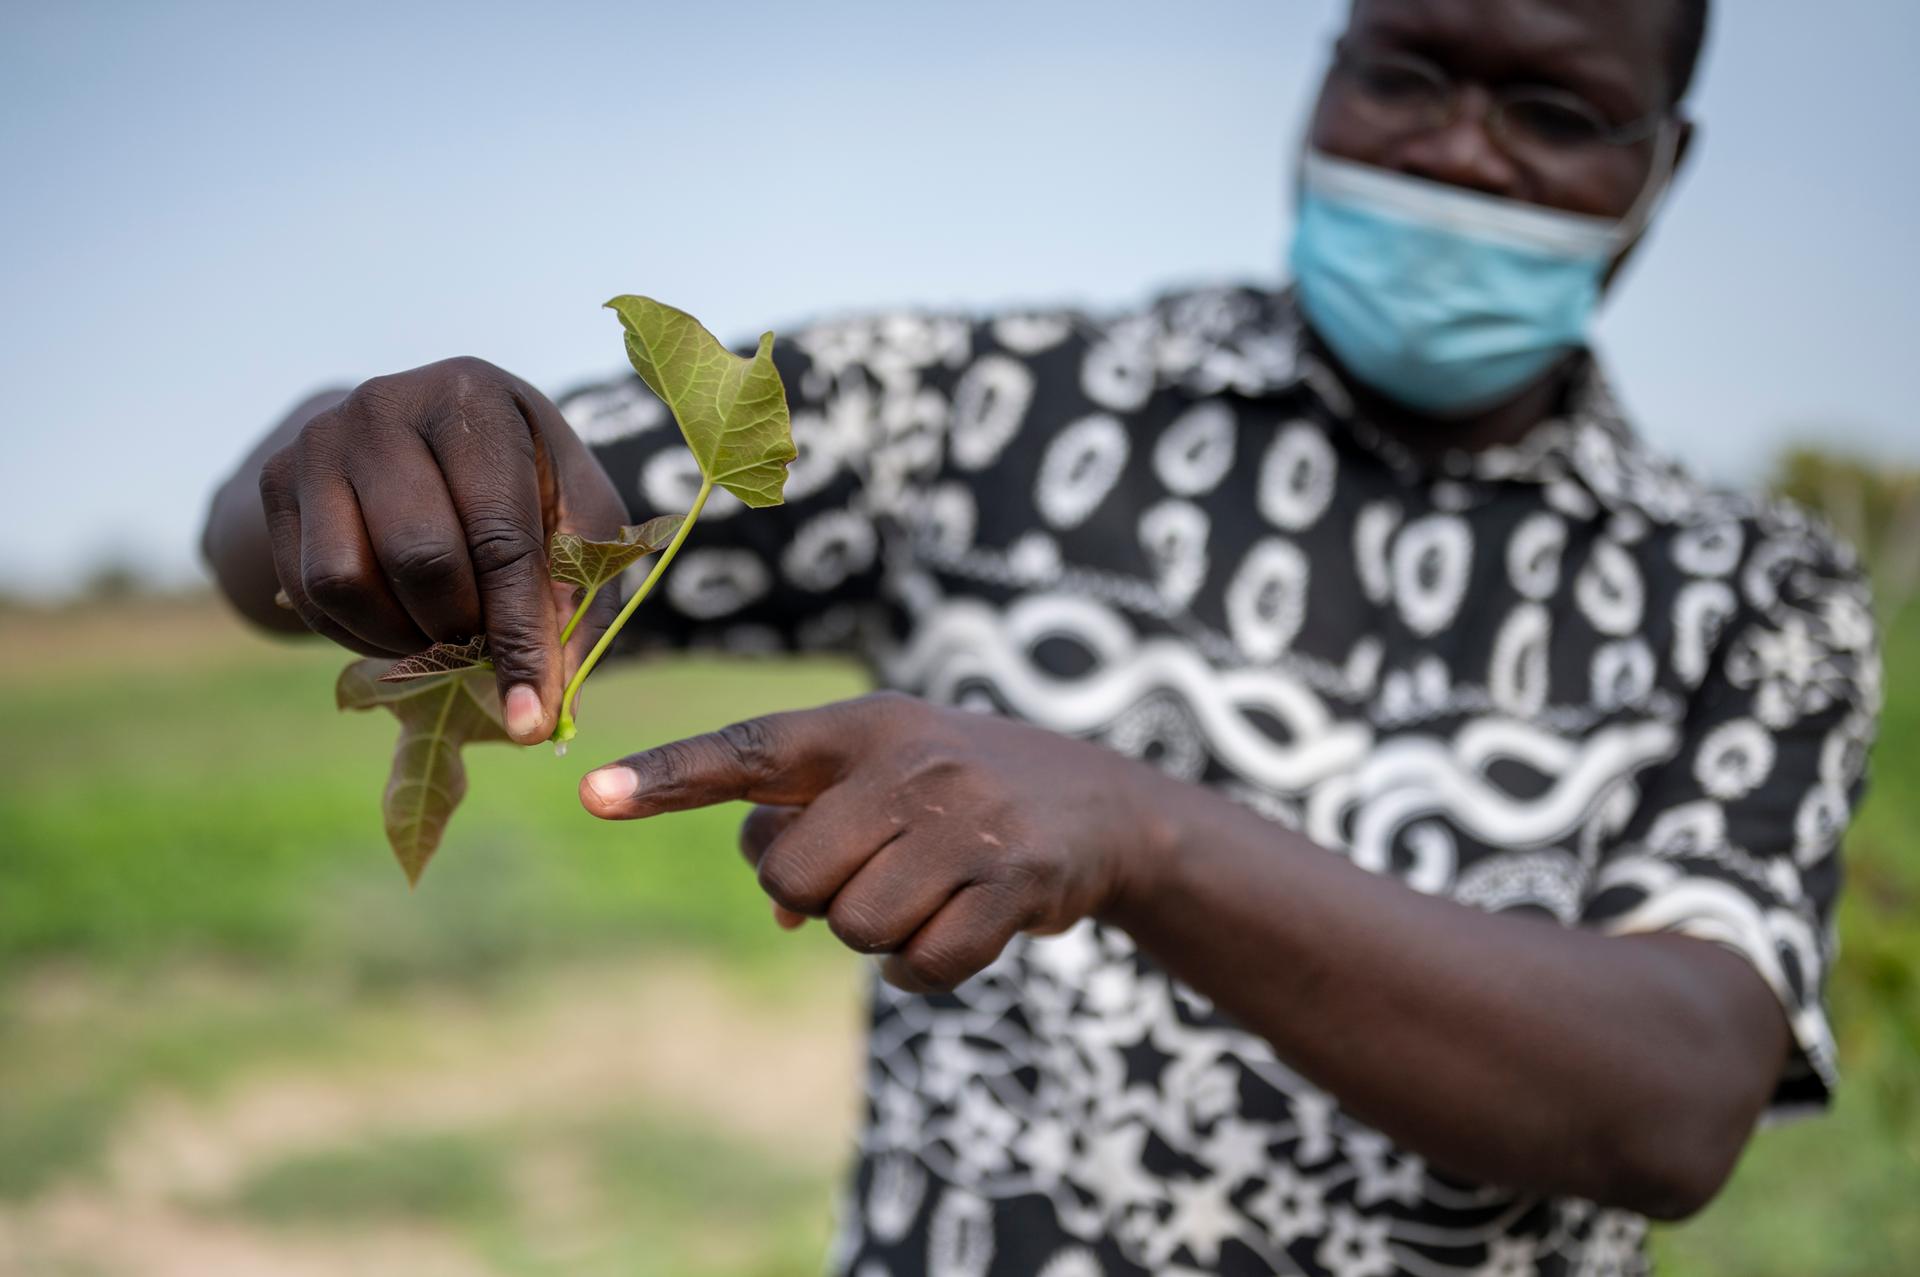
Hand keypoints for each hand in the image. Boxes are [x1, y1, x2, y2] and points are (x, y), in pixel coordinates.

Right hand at [257, 357, 628, 742]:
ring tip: (444, 634)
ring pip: (346, 581)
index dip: (518, 635)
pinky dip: (359, 634)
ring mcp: (320, 440)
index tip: (532, 716)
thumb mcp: (574, 516)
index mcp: (474, 400)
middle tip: (485, 651)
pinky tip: (400, 622)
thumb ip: (577, 600)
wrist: (424, 429)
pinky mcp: (276, 480)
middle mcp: (386, 405)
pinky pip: (308, 592)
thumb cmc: (521, 478)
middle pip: (420, 560)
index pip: (500, 538)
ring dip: (403, 639)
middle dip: (460, 632)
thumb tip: (545, 708)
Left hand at [577, 691, 1172, 991]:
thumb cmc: (957, 790)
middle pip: (791, 875)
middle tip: (867, 873)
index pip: (749, 749)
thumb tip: (776, 907)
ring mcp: (965, 823)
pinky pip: (921, 965)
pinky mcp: (1014, 884)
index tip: (590, 794)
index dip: (667, 777)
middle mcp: (910, 763)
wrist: (1101, 803)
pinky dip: (926, 967)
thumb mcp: (884, 774)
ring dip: (875, 933)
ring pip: (854, 927)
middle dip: (812, 896)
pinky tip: (959, 926)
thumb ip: (810, 821)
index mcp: (862, 726)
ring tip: (924, 892)